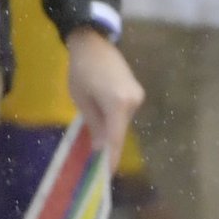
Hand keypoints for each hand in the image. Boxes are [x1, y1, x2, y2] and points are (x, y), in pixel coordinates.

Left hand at [62, 27, 142, 155]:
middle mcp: (133, 101)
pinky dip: (114, 118)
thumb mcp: (82, 100)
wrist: (93, 43)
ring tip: (94, 133)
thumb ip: (94, 125)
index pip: (116, 138)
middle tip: (95, 160)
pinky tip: (102, 117)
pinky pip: (124, 112)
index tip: (106, 175)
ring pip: (122, 122)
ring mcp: (137, 96)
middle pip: (120, 130)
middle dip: (109, 144)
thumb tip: (101, 149)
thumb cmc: (81, 70)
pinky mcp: (137, 91)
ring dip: (110, 129)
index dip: (111, 158)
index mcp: (117, 104)